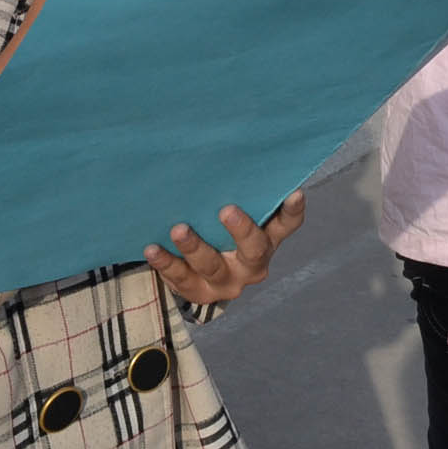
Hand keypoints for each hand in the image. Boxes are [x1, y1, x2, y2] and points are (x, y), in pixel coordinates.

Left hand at [145, 194, 306, 305]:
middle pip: (253, 249)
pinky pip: (181, 278)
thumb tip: (225, 155)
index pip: (286, 225)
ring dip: (195, 247)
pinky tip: (153, 248)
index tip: (294, 192)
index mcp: (267, 240)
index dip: (292, 210)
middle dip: (241, 230)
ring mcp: (225, 281)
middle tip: (226, 210)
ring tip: (179, 229)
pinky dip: (166, 263)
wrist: (199, 276)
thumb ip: (239, 195)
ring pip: (212, 266)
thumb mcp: (237, 217)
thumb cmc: (220, 231)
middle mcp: (251, 265)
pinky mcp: (197, 292)